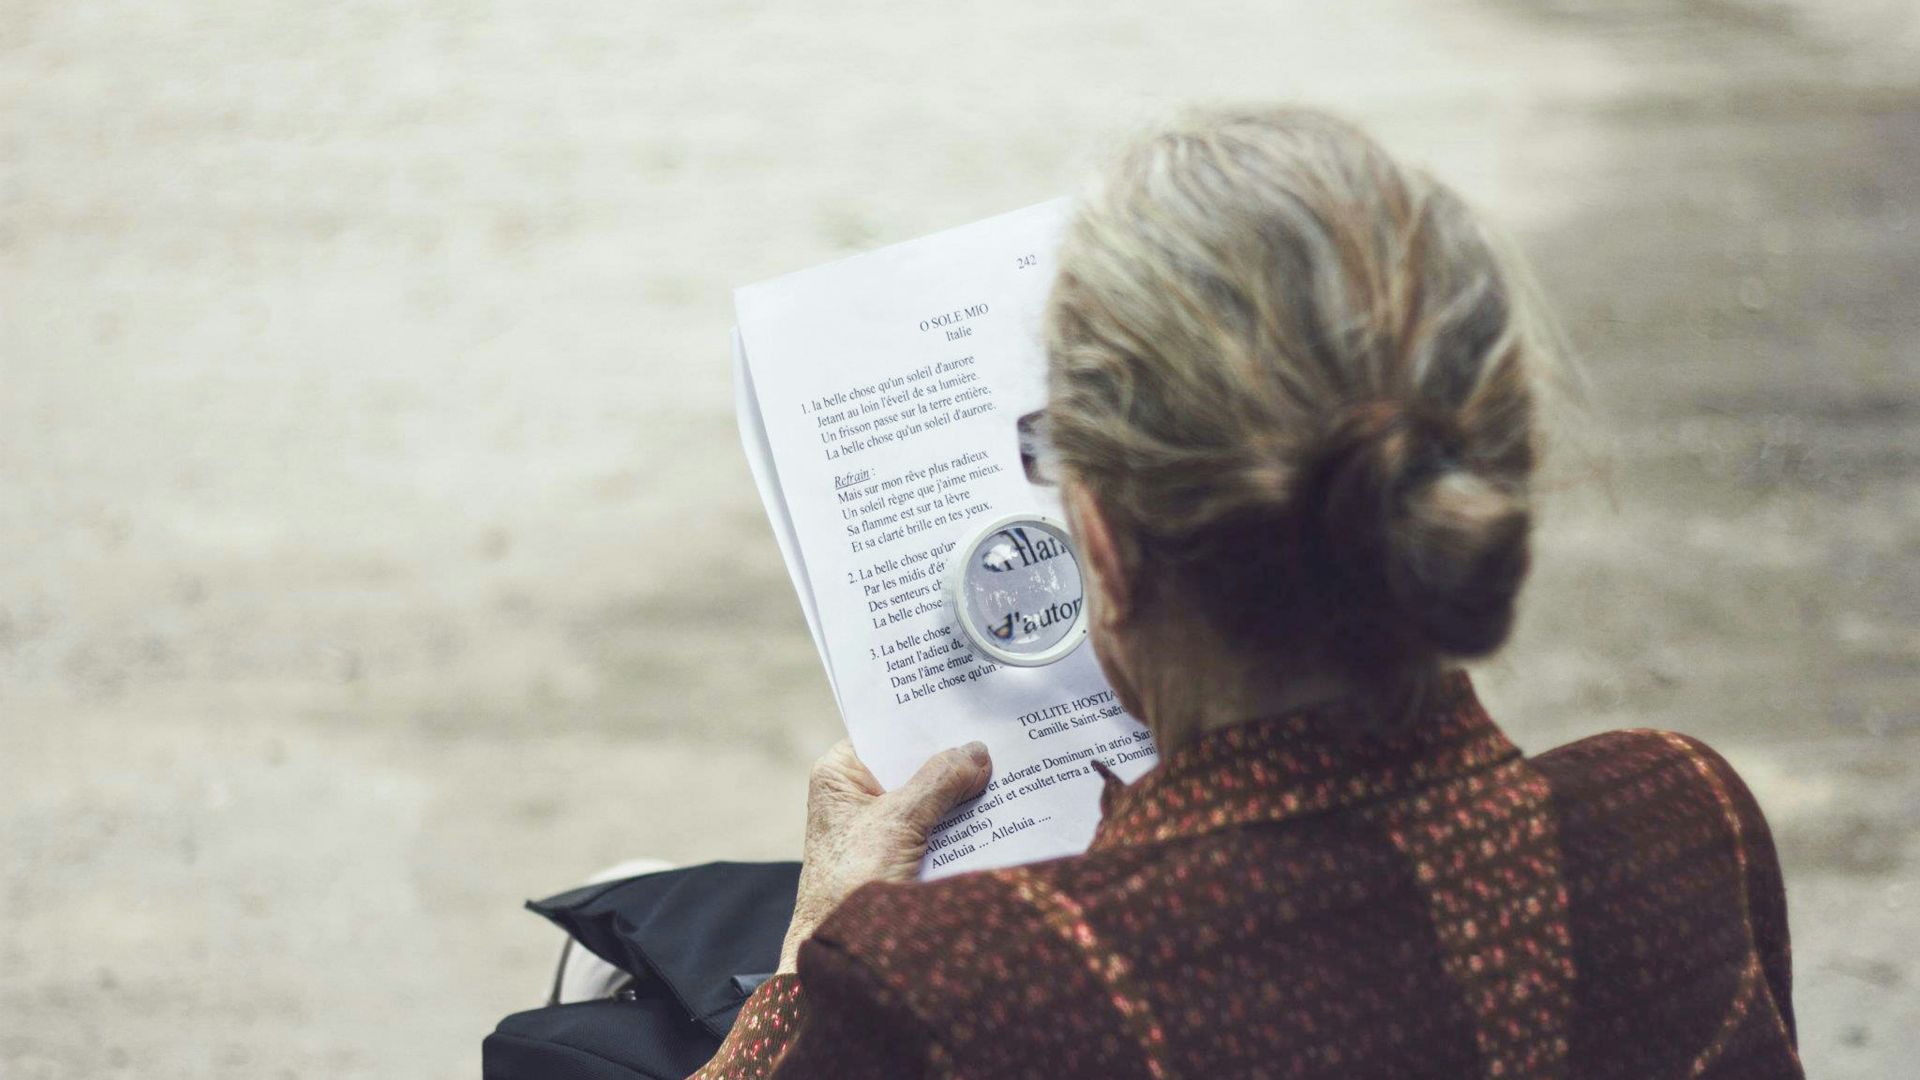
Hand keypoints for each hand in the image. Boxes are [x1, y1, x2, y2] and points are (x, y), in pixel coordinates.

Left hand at [778, 739, 991, 972]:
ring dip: (965, 793)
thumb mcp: (898, 822)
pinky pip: (939, 829)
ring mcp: (882, 827)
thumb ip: (938, 781)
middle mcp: (859, 795)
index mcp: (841, 774)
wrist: (843, 958)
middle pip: (914, 764)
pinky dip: (965, 823)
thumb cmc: (851, 886)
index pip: (888, 732)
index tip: (970, 706)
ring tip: (1012, 770)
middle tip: (1001, 739)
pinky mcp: (903, 856)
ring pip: (932, 798)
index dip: (926, 721)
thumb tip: (977, 752)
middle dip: (954, 759)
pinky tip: (1002, 811)